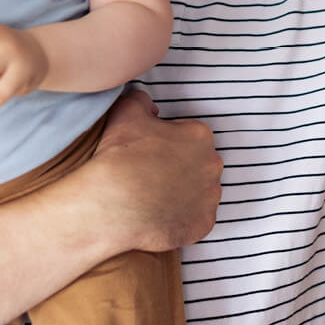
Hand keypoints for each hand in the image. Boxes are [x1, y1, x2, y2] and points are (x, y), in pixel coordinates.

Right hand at [79, 90, 222, 251]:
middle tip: (154, 176)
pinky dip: (183, 219)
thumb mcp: (126, 111)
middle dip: (181, 168)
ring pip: (201, 192)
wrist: (112, 203)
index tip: (153, 153)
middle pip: (200, 164)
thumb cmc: (120, 156)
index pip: (191, 137)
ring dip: (184, 194)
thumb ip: (142, 100)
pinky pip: (197, 220)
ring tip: (156, 198)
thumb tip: (151, 109)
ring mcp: (210, 197)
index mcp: (200, 135)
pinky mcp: (203, 224)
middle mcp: (212, 165)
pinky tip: (162, 217)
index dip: (170, 144)